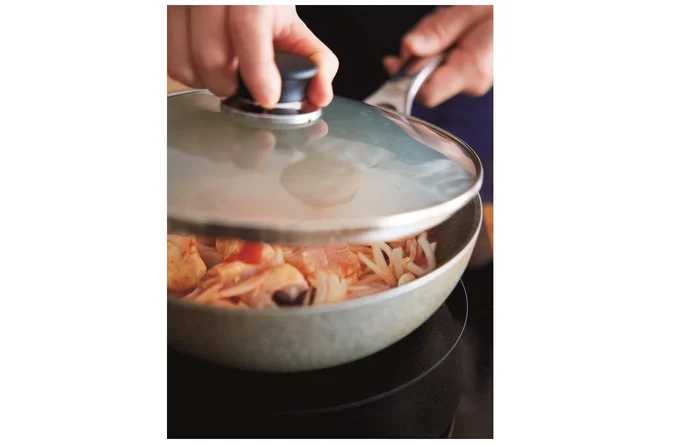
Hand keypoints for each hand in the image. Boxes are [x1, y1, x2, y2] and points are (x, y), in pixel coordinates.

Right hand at [167, 6, 338, 107]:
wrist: (235, 0)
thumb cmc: (263, 11)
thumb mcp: (293, 27)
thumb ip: (315, 60)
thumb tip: (320, 94)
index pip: (249, 24)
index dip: (258, 67)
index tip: (267, 96)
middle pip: (212, 54)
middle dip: (228, 85)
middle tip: (240, 85)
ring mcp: (181, 4)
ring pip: (184, 62)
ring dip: (205, 82)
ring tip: (222, 72)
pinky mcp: (165, 14)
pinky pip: (167, 59)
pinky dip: (186, 74)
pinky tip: (201, 65)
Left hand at [383, 6, 492, 107]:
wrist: (522, 14)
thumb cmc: (501, 12)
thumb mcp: (468, 12)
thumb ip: (437, 32)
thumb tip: (407, 49)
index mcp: (471, 70)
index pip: (424, 93)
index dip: (406, 78)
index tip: (397, 59)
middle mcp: (472, 83)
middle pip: (424, 81)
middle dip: (418, 55)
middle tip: (435, 27)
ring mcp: (473, 82)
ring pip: (433, 72)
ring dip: (431, 48)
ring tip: (452, 24)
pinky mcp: (471, 76)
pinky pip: (445, 67)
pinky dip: (441, 49)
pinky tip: (454, 33)